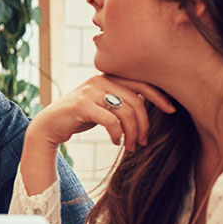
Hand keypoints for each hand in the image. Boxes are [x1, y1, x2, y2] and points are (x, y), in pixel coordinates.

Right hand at [28, 75, 175, 153]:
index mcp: (109, 76)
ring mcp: (90, 91)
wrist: (49, 125)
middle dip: (144, 124)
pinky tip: (116, 142)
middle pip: (136, 101)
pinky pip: (111, 120)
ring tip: (130, 147)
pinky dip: (118, 134)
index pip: (142, 82)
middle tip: (143, 142)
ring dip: (132, 133)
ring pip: (126, 112)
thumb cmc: (80, 117)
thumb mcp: (104, 105)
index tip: (172, 110)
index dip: (160, 96)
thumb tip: (151, 105)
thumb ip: (122, 99)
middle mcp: (100, 79)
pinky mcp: (82, 105)